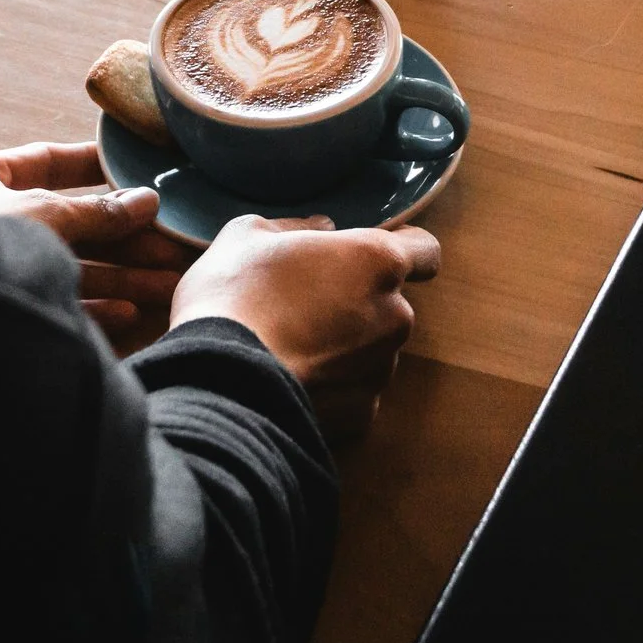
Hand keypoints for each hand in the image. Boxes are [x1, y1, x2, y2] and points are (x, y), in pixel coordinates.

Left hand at [0, 142, 195, 353]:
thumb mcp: (38, 214)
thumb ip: (93, 212)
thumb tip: (147, 200)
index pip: (44, 164)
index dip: (93, 166)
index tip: (138, 169)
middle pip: (67, 224)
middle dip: (123, 238)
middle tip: (173, 246)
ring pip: (66, 269)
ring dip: (120, 277)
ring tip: (168, 283)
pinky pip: (53, 308)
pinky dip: (93, 310)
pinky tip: (131, 313)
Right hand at [171, 214, 439, 443]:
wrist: (216, 385)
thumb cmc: (232, 298)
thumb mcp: (248, 236)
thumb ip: (297, 227)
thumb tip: (324, 228)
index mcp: (376, 261)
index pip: (425, 250)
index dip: (403, 249)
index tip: (369, 257)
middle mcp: (394, 316)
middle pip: (392, 303)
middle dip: (359, 301)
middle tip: (306, 303)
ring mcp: (381, 370)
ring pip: (374, 349)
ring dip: (346, 345)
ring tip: (291, 345)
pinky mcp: (362, 414)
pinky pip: (355, 391)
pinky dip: (333, 386)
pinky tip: (292, 378)